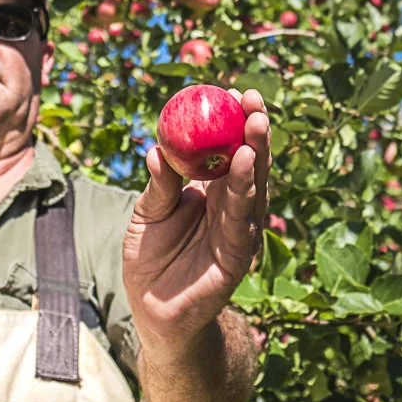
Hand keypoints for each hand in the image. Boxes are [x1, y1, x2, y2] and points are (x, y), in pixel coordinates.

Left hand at [123, 88, 270, 347]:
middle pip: (247, 162)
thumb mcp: (147, 214)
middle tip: (252, 98)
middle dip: (253, 129)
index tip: (232, 91)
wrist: (153, 311)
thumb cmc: (150, 258)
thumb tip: (156, 150)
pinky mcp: (238, 254)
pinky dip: (243, 189)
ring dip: (254, 153)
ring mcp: (238, 230)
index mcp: (210, 192)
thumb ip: (158, 186)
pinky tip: (242, 163)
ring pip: (251, 186)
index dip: (233, 122)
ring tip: (254, 124)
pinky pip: (241, 218)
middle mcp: (230, 207)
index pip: (227, 150)